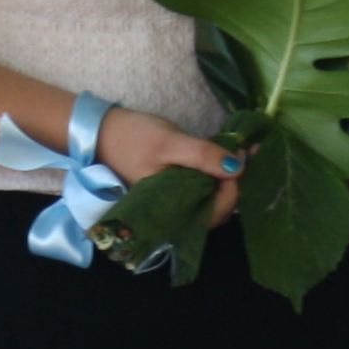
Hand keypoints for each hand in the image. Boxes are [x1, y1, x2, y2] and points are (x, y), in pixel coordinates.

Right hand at [95, 105, 241, 226]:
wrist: (101, 133)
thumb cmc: (132, 138)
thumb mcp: (170, 143)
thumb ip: (202, 156)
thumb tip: (236, 168)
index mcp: (171, 212)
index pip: (215, 211)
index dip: (234, 188)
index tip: (243, 158)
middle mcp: (175, 215)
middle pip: (218, 209)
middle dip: (237, 183)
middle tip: (247, 152)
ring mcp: (175, 204)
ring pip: (212, 200)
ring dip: (229, 179)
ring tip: (240, 152)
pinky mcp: (175, 192)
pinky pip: (203, 191)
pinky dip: (217, 176)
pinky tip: (226, 157)